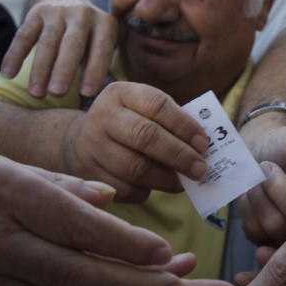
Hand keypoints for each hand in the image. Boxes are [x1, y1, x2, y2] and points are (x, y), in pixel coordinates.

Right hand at [1, 0, 116, 98]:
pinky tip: (8, 74)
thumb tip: (96, 97)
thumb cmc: (90, 36)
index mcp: (105, 23)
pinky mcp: (37, 12)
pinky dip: (14, 56)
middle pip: (72, 44)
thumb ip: (100, 63)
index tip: (86, 94)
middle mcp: (83, 13)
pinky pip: (23, 35)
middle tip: (57, 94)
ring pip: (47, 42)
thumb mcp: (102, 43)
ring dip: (40, 70)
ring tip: (36, 94)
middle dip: (64, 70)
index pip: (101, 49)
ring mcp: (58, 11)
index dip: (94, 71)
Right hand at [63, 82, 208, 202]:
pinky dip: (147, 191)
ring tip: (183, 182)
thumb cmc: (127, 124)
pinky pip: (126, 189)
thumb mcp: (141, 109)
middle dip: (179, 156)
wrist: (80, 141)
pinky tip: (156, 186)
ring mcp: (92, 146)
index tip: (204, 143)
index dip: (184, 125)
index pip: (157, 104)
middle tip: (200, 169)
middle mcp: (102, 116)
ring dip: (167, 179)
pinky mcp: (90, 175)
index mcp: (121, 93)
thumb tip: (203, 148)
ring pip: (136, 168)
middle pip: (146, 137)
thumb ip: (169, 121)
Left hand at [237, 112, 285, 255]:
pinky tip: (253, 196)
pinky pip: (255, 232)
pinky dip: (248, 208)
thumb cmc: (284, 149)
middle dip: (281, 188)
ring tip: (260, 179)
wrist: (255, 158)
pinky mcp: (269, 244)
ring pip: (276, 226)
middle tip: (268, 166)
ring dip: (260, 196)